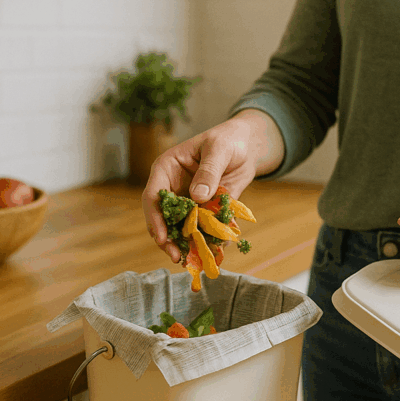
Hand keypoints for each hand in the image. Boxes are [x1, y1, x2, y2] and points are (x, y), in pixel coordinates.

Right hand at [143, 110, 280, 262]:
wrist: (246, 147)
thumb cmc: (227, 140)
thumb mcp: (218, 149)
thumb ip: (209, 171)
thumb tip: (197, 196)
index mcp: (167, 169)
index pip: (153, 196)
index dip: (155, 218)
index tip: (162, 237)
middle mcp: (173, 188)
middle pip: (163, 218)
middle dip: (168, 239)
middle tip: (177, 256)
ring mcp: (188, 202)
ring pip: (181, 228)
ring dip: (186, 244)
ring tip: (195, 260)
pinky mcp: (204, 211)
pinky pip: (203, 229)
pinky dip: (208, 240)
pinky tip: (216, 250)